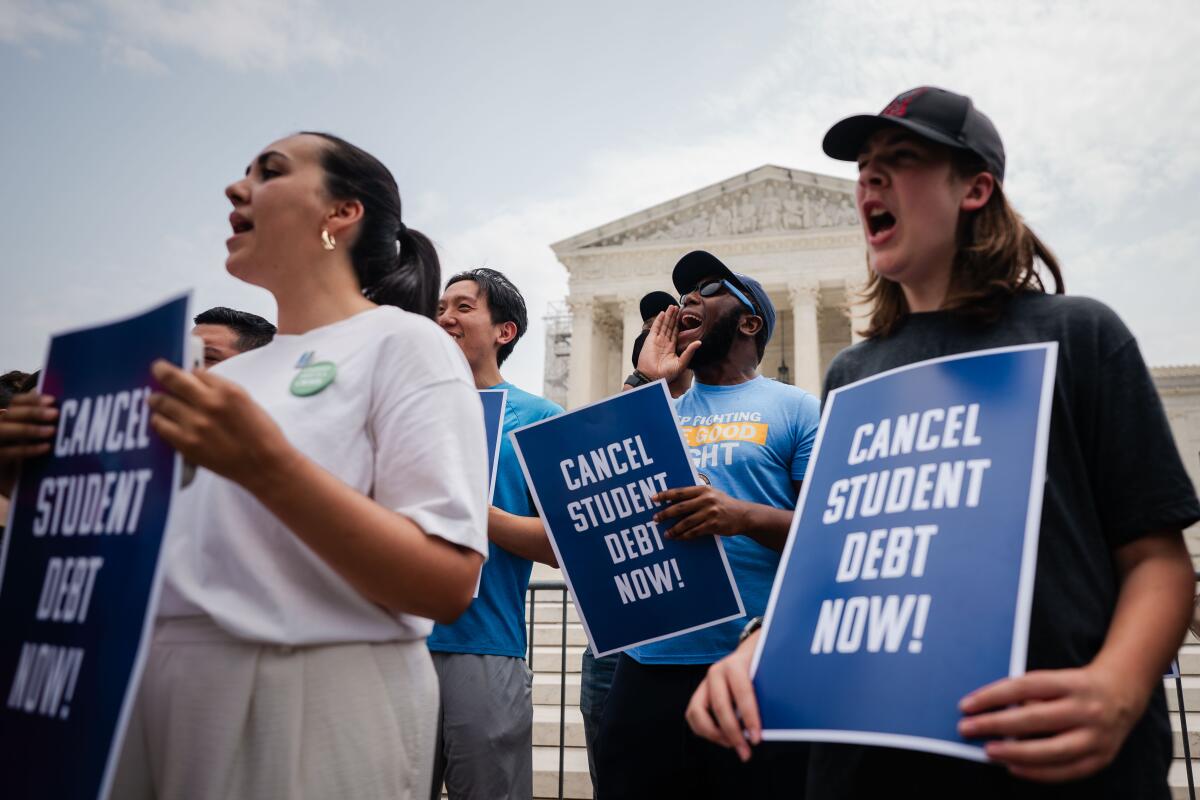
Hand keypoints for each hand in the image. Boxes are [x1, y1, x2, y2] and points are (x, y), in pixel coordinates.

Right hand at [0, 393, 57, 495]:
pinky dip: (27, 449)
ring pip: (3, 431)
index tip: (52, 400)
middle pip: (9, 415)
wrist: (22, 495)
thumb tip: (59, 406)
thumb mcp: (38, 443)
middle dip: (32, 412)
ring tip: (53, 431)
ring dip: (28, 429)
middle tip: (56, 414)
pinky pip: (6, 454)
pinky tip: (46, 448)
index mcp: (7, 420)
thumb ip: (44, 426)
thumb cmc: (33, 465)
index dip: (31, 399)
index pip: (15, 403)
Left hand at [147, 360, 295, 491]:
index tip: (184, 374)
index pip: (196, 372)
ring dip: (158, 399)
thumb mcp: (246, 401)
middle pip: (173, 379)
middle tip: (157, 369)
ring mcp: (195, 424)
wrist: (264, 466)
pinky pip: (160, 425)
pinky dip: (159, 419)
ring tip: (157, 399)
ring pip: (161, 402)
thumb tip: (199, 382)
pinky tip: (162, 419)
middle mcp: (209, 404)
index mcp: (228, 390)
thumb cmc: (262, 433)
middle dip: (162, 372)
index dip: (189, 373)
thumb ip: (222, 390)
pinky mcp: (186, 444)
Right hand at [636, 306, 700, 381]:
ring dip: (668, 316)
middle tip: (678, 307)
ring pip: (664, 325)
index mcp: (671, 348)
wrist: (653, 378)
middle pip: (670, 326)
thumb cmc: (667, 374)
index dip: (679, 324)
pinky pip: (655, 327)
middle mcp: (664, 343)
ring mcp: (657, 340)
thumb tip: (699, 342)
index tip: (683, 316)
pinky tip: (663, 313)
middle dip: (674, 317)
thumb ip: (689, 352)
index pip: (676, 333)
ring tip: (672, 306)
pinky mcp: (650, 339)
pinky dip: (659, 320)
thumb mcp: (682, 363)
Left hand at [653, 484, 748, 539]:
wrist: (743, 515)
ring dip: (674, 529)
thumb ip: (695, 495)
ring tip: (666, 534)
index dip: (665, 495)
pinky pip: (695, 532)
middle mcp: (706, 500)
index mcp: (703, 489)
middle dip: (665, 514)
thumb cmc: (723, 503)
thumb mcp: (711, 493)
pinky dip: (685, 536)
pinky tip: (678, 538)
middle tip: (655, 519)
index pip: (680, 491)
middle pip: (680, 507)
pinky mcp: (713, 525)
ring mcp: (710, 513)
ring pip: (686, 522)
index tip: (653, 498)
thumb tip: (672, 499)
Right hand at [686, 630, 762, 761]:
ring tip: (732, 745)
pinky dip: (706, 731)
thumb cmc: (760, 667)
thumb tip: (772, 725)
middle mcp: (716, 672)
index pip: (742, 693)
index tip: (757, 739)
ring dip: (714, 734)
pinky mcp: (699, 693)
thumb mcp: (766, 675)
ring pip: (697, 712)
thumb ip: (766, 694)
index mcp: (735, 664)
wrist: (748, 653)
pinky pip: (693, 716)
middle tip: (745, 751)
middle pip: (719, 707)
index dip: (749, 718)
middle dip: (732, 734)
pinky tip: (723, 738)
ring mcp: (705, 683)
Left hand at [958, 664, 1143, 781]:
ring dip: (1014, 753)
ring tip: (988, 750)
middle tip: (967, 728)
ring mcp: (1096, 736)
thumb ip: (1028, 694)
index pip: (1024, 687)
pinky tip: (1013, 767)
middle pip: (1034, 719)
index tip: (966, 705)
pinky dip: (1037, 772)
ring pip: (1051, 750)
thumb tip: (992, 713)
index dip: (992, 696)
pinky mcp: (1101, 758)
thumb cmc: (1075, 686)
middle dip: (995, 725)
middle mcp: (1086, 709)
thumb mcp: (1055, 679)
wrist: (1124, 693)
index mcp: (1071, 682)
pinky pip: (1065, 770)